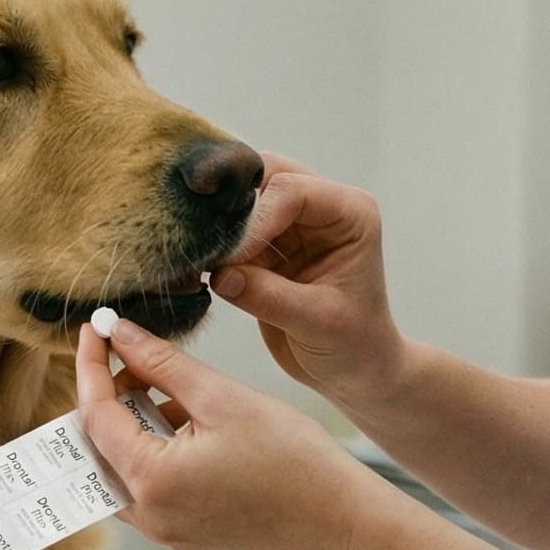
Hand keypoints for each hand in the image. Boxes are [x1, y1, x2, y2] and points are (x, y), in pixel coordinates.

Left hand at [74, 315, 383, 549]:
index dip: (91, 366)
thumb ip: (162, 364)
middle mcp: (149, 516)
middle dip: (107, 396)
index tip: (96, 329)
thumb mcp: (222, 397)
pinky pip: (147, 488)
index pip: (95, 416)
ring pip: (121, 469)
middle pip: (99, 447)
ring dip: (129, 424)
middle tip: (127, 353)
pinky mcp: (184, 533)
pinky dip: (151, 450)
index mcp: (152, 482)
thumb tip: (120, 334)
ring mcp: (165, 530)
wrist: (339, 516)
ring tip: (159, 384)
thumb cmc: (293, 458)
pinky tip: (180, 419)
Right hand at [213, 153, 407, 410]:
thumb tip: (222, 275)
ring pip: (241, 200)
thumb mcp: (317, 324)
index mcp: (349, 213)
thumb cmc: (354, 346)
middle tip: (204, 244)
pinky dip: (213, 249)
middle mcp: (322, 207)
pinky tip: (196, 269)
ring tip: (196, 258)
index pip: (292, 191)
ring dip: (217, 227)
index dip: (256, 220)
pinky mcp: (268, 245)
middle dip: (230, 208)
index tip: (231, 259)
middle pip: (263, 178)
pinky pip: (231, 232)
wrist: (353, 371)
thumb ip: (270, 297)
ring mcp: (293, 224)